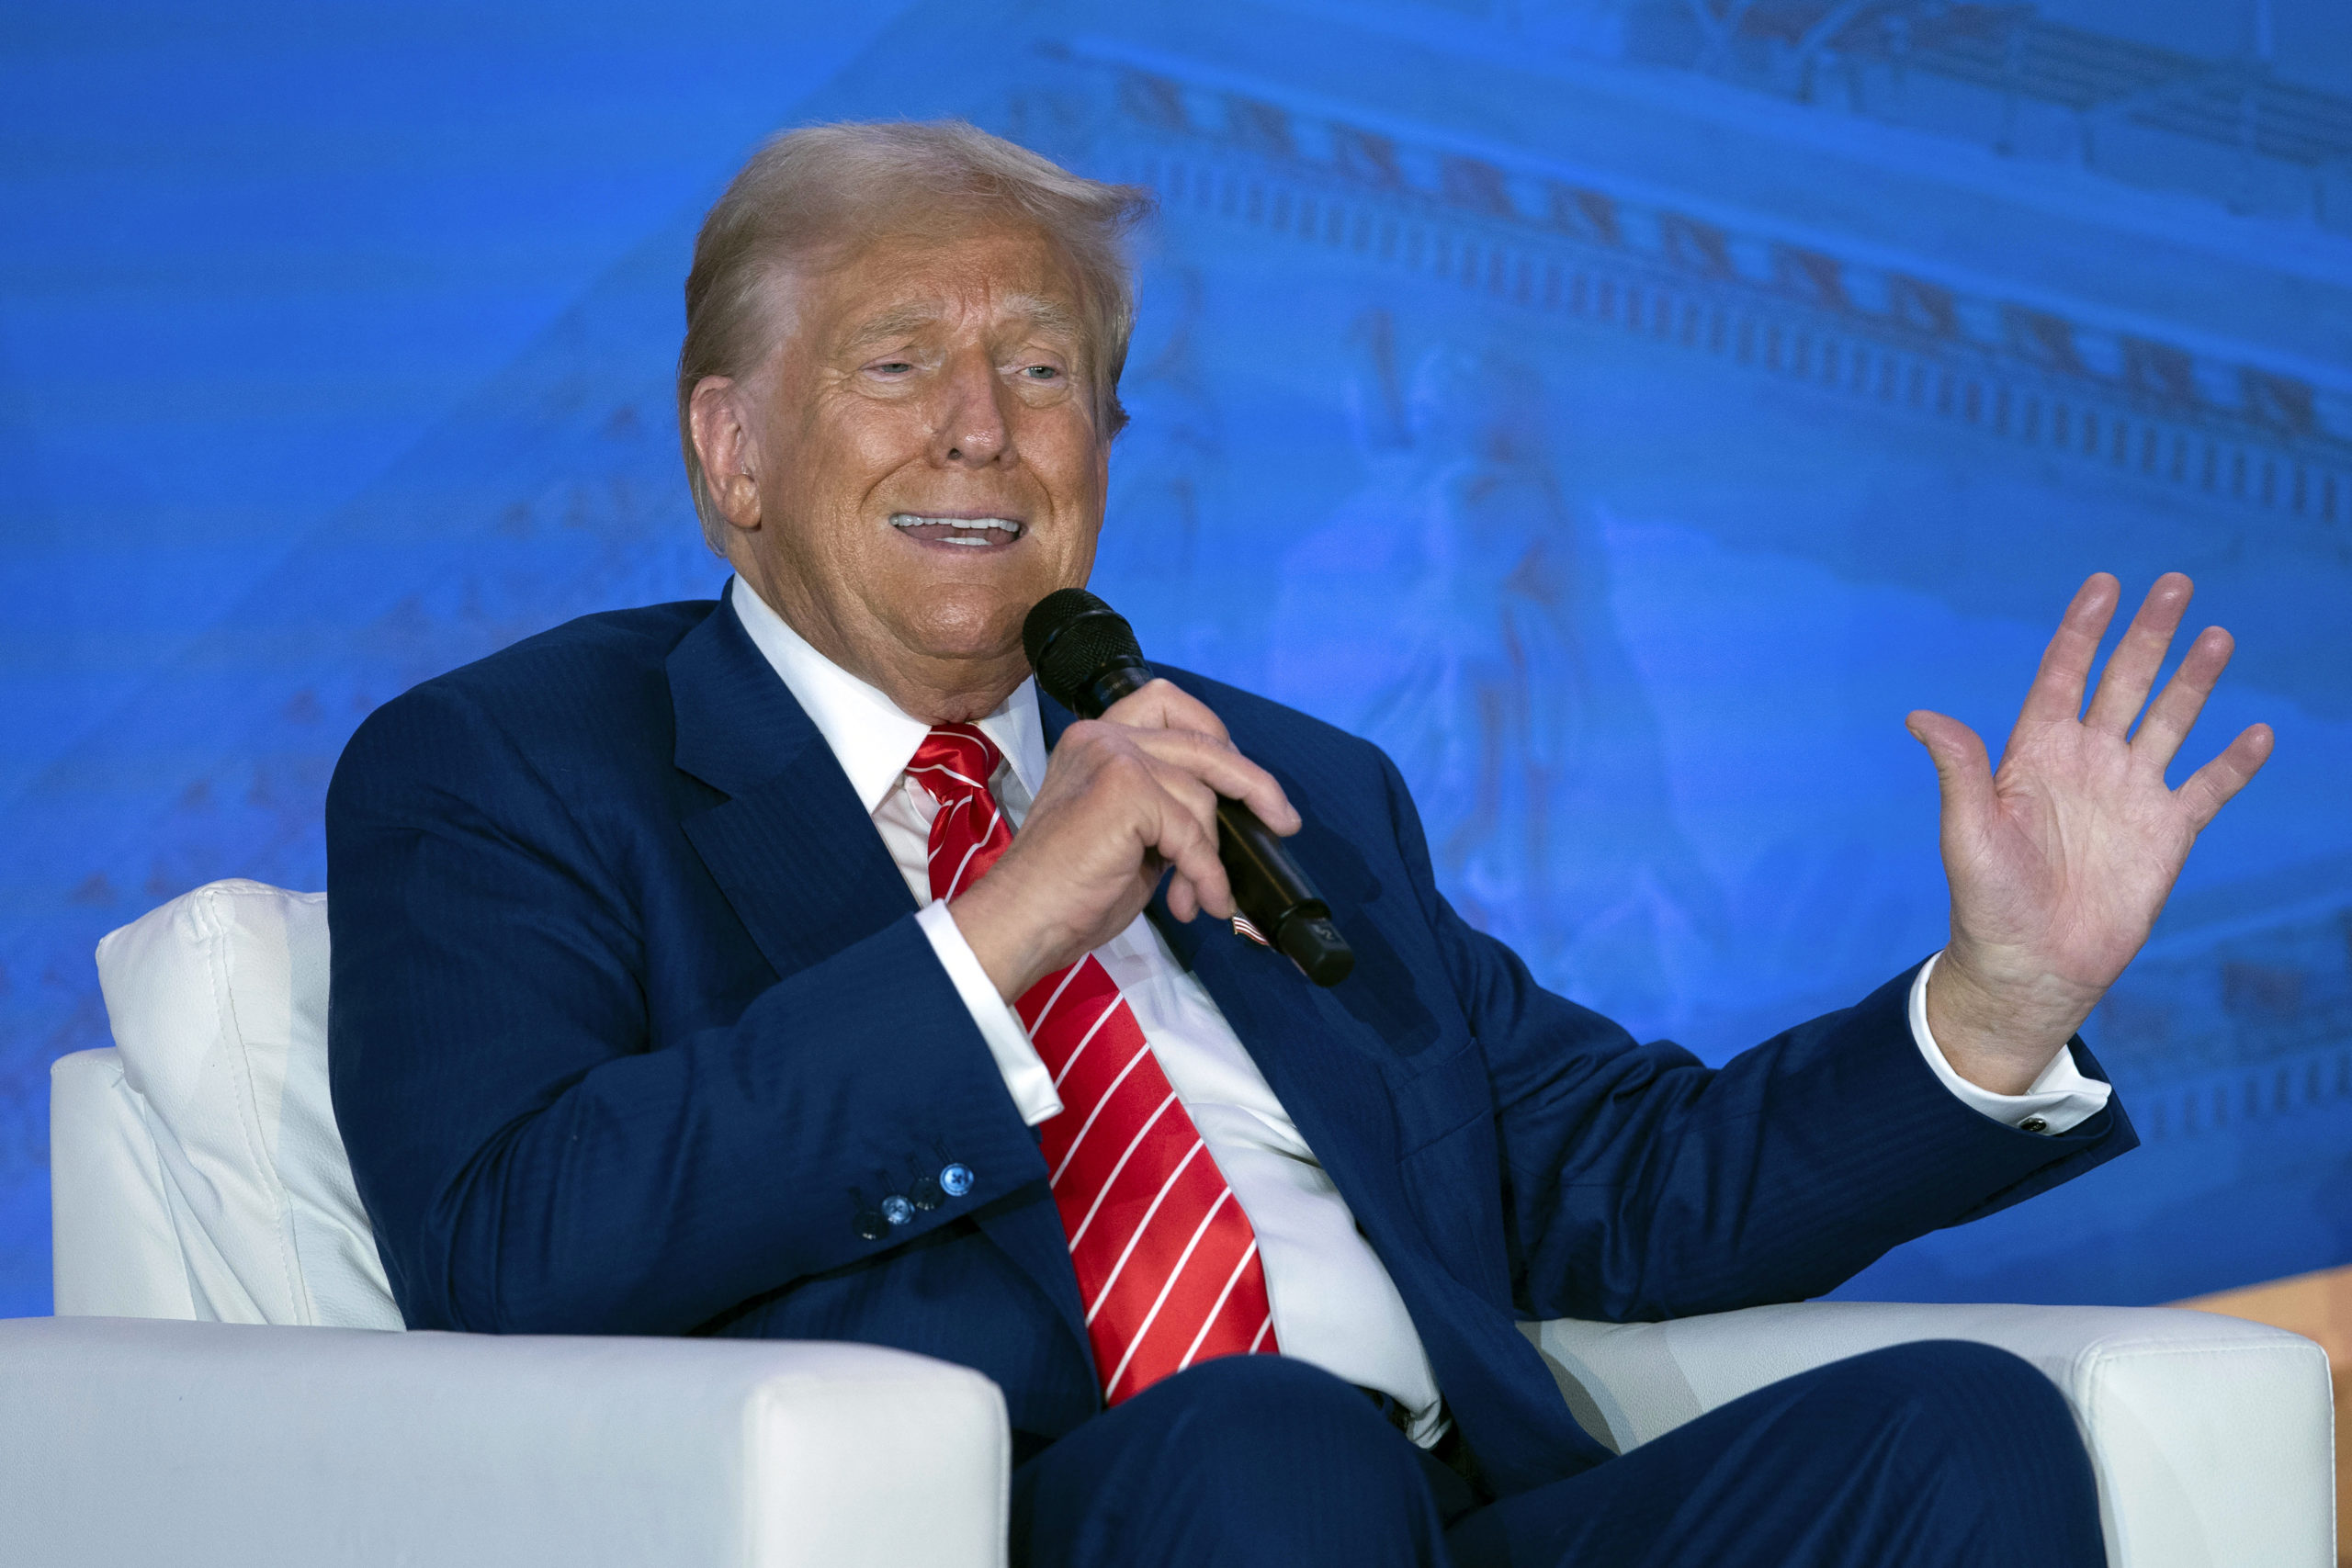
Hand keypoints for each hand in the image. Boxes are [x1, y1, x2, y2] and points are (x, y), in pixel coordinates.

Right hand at [949, 679, 1300, 1001]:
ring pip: (1201, 797)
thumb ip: (1165, 808)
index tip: (1241, 774)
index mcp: (1096, 741)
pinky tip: (1194, 903)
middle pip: (1202, 743)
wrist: (1024, 920)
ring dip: (1210, 857)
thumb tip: (1225, 818)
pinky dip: (1204, 873)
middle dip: (1253, 783)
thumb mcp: (1127, 834)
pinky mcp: (1124, 789)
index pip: (1166, 702)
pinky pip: (1192, 832)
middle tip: (1283, 821)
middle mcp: (1102, 737)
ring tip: (1196, 898)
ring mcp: (1112, 758)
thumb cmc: (1068, 890)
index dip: (1214, 732)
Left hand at [1908, 572, 2272, 1093]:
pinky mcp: (2167, 834)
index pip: (2064, 675)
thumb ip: (1960, 770)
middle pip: (2123, 682)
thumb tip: (1919, 716)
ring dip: (2194, 680)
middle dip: (2149, 634)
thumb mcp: (1968, 832)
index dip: (2083, 630)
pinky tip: (2258, 732)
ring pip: (2169, 721)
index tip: (2104, 584)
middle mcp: (2087, 763)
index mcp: (2036, 754)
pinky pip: (2208, 788)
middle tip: (2176, 582)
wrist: (2032, 966)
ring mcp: (2130, 795)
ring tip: (2218, 635)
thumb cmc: (1988, 902)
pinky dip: (2235, 762)